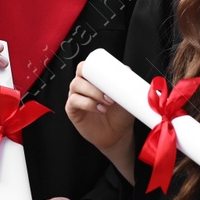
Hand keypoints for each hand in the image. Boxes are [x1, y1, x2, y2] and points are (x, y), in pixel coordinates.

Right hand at [66, 63, 136, 177]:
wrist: (119, 133)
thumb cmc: (121, 113)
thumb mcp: (126, 97)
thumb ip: (125, 83)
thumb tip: (126, 69)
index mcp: (93, 79)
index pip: (86, 66)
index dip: (93, 66)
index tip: (108, 74)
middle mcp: (82, 86)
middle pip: (80, 73)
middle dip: (95, 81)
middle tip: (110, 93)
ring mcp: (76, 97)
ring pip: (76, 85)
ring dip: (93, 93)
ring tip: (107, 103)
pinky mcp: (72, 110)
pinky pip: (74, 101)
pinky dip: (87, 104)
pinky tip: (99, 109)